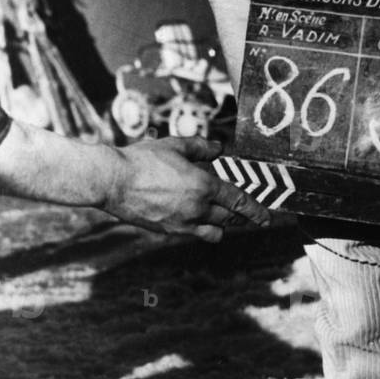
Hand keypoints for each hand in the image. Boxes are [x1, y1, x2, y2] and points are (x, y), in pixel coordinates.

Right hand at [104, 136, 271, 241]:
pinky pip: (195, 233)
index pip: (239, 201)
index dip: (256, 210)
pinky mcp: (169, 231)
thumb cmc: (143, 159)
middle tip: (247, 212)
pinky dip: (202, 227)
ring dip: (223, 223)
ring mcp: (183, 223)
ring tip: (223, 214)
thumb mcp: (175, 145)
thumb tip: (220, 149)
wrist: (112, 181)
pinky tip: (197, 217)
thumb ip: (201, 147)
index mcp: (204, 186)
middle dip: (242, 215)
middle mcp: (198, 208)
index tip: (267, 217)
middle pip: (231, 218)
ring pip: (215, 230)